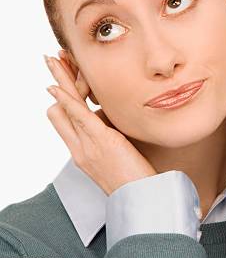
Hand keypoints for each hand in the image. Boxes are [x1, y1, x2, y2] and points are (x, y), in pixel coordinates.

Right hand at [44, 52, 156, 194]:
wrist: (140, 198)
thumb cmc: (135, 181)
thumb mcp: (118, 157)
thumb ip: (111, 140)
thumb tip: (113, 122)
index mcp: (83, 152)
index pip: (64, 119)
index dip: (61, 98)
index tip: (62, 81)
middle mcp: (80, 148)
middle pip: (60, 109)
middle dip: (57, 83)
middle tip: (53, 61)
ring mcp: (87, 145)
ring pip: (67, 106)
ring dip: (61, 80)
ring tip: (54, 60)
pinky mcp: (101, 141)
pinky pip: (79, 116)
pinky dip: (67, 99)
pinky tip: (57, 87)